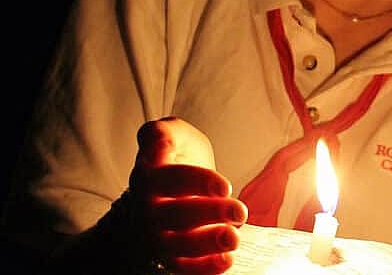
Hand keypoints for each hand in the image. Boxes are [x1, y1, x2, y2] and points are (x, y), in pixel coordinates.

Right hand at [124, 116, 247, 273]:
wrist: (161, 186)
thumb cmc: (172, 155)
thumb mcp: (169, 133)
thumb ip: (161, 133)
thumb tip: (156, 143)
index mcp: (149, 176)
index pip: (172, 180)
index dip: (199, 183)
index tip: (225, 186)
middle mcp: (149, 209)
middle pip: (176, 216)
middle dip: (210, 214)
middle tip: (240, 211)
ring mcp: (158, 234)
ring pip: (178, 246)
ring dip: (208, 244)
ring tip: (234, 237)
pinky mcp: (171, 254)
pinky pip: (183, 267)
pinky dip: (202, 268)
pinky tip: (226, 260)